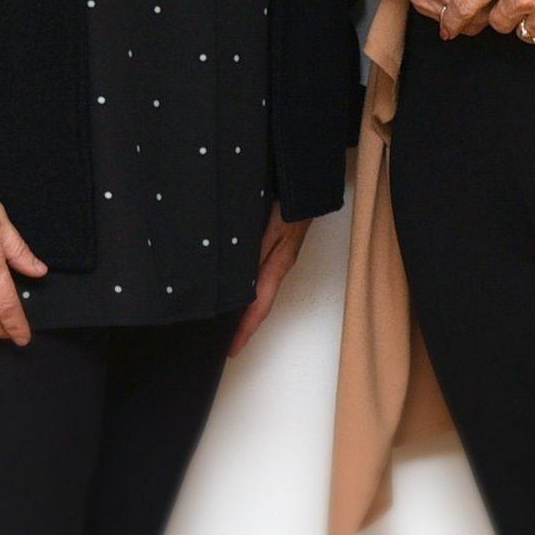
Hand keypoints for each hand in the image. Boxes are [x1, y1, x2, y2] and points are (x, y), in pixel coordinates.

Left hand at [232, 208, 308, 357]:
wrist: (307, 185)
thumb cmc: (290, 204)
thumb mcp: (270, 229)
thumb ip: (257, 254)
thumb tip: (242, 285)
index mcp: (277, 266)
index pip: (259, 307)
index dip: (246, 329)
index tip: (233, 349)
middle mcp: (278, 266)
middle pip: (260, 305)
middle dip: (245, 325)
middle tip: (228, 342)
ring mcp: (278, 258)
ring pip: (260, 292)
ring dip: (246, 309)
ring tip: (229, 322)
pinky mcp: (276, 248)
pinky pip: (260, 277)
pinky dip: (249, 290)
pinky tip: (238, 289)